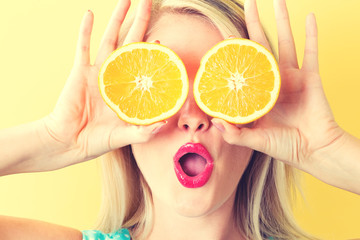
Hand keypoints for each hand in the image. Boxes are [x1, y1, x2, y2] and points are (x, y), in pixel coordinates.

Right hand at [42, 0, 164, 166]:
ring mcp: (98, 71)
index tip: (162, 40)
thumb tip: (165, 123)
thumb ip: (144, 132)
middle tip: (149, 2)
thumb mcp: (125, 136)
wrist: (69, 142)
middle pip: (131, 42)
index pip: (145, 65)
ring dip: (117, 18)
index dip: (154, 52)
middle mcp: (116, 76)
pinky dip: (85, 30)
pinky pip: (83, 46)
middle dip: (141, 22)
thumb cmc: (97, 141)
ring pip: (110, 38)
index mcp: (128, 89)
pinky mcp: (79, 71)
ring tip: (127, 0)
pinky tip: (90, 14)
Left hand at [211, 0, 343, 175]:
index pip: (242, 66)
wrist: (315, 151)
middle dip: (254, 24)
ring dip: (282, 20)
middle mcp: (273, 81)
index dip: (234, 52)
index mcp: (258, 93)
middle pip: (261, 46)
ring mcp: (293, 77)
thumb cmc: (286, 147)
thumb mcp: (256, 140)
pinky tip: (309, 16)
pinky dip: (312, 34)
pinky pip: (312, 52)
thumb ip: (236, 133)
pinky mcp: (311, 77)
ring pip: (286, 42)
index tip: (223, 36)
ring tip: (276, 0)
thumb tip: (214, 121)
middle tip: (249, 2)